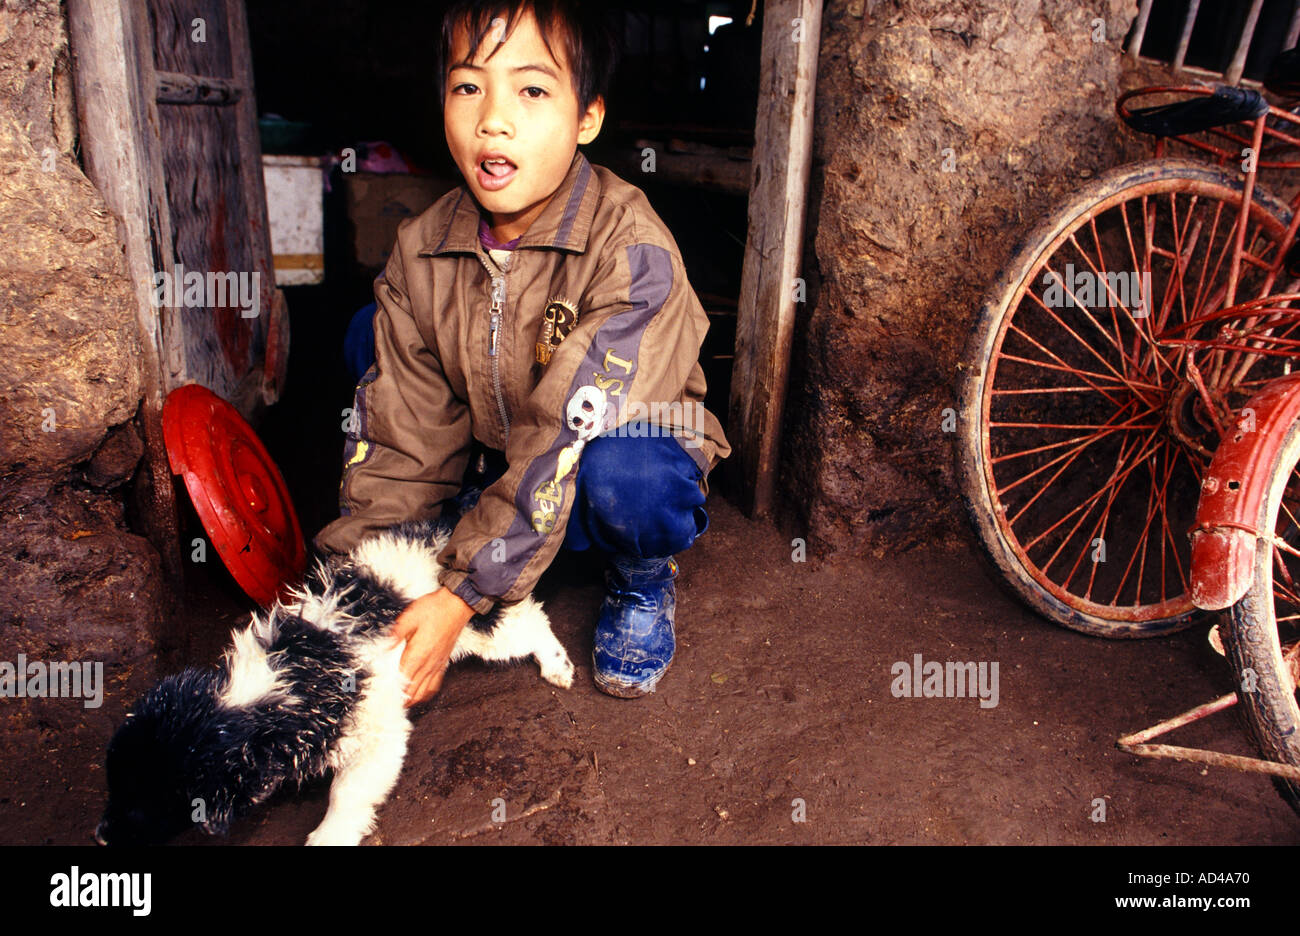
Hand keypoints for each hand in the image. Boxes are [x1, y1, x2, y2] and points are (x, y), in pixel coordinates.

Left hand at [391, 588, 474, 705]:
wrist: (457, 605)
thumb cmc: (435, 609)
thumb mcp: (409, 616)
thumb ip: (396, 633)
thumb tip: (384, 647)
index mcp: (417, 654)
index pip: (402, 681)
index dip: (392, 691)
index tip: (383, 695)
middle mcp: (428, 663)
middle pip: (413, 691)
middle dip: (401, 699)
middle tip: (389, 701)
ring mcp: (437, 664)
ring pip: (424, 692)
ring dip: (413, 699)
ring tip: (402, 701)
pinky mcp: (443, 662)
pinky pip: (435, 685)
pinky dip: (426, 693)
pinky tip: (420, 692)